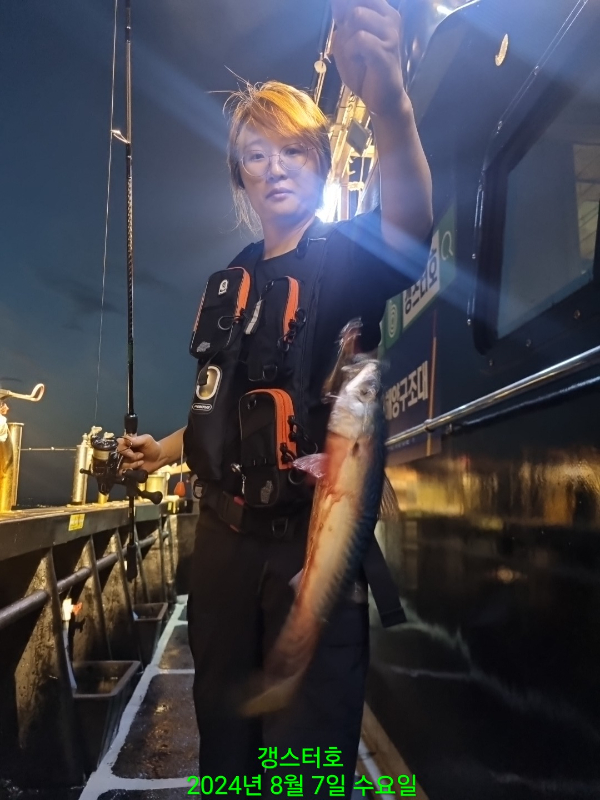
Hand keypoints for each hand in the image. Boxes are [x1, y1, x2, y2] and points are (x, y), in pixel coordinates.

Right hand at [117, 434, 162, 473]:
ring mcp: (125, 462)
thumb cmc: (152, 446)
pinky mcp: (128, 470)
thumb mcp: (146, 440)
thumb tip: (120, 440)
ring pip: (121, 465)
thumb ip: (135, 439)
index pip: (118, 446)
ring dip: (132, 464)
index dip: (124, 450)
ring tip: (141, 461)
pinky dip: (131, 470)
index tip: (132, 452)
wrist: (159, 458)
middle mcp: (123, 453)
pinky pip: (124, 472)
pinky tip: (139, 467)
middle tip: (141, 455)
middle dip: (130, 457)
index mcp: (126, 444)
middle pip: (118, 456)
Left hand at [331, 0, 405, 116]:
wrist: (383, 99)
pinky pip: (359, 38)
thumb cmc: (364, 71)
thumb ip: (342, 20)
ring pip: (356, 16)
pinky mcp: (386, 49)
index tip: (341, 22)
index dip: (343, 7)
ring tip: (356, 56)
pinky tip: (360, 63)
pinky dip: (352, 53)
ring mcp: (390, 32)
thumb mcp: (346, 42)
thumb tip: (336, 1)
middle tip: (352, 48)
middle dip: (345, 25)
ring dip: (348, 39)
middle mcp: (390, 16)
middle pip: (354, 3)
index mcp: (381, 11)